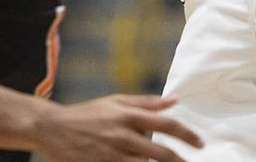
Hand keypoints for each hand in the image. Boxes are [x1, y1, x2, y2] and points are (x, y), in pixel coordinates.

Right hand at [36, 94, 202, 160]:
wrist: (54, 128)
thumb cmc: (88, 113)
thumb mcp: (116, 101)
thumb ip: (146, 102)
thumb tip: (174, 101)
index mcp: (129, 115)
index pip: (167, 125)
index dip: (188, 135)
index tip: (201, 143)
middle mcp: (124, 135)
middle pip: (162, 153)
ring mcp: (114, 155)